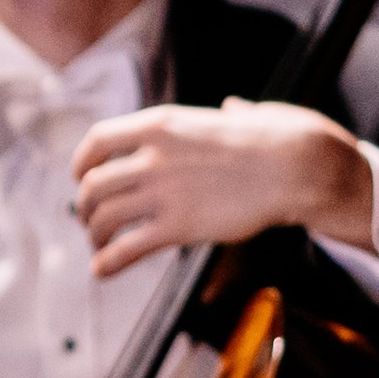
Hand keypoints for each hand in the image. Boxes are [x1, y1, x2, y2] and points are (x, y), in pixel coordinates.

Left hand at [71, 97, 374, 277]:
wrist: (298, 166)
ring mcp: (163, 192)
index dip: (81, 162)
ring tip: (99, 245)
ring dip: (94, 234)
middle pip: (94, 184)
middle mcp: (152, 156)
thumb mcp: (242, 114)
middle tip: (91, 220)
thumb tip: (235, 107)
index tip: (80, 177)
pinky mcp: (178, 226)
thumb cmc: (279, 140)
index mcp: (160, 124)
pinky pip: (126, 248)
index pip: (98, 140)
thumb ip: (229, 114)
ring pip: (103, 216)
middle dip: (85, 206)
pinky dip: (107, 261)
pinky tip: (102, 270)